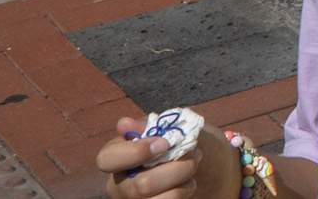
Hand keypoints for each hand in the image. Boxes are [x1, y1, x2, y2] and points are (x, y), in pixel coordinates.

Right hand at [97, 117, 239, 197]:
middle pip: (141, 185)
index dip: (135, 152)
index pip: (107, 159)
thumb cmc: (186, 144)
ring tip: (193, 169)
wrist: (210, 167)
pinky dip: (183, 192)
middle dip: (176, 169)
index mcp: (118, 157)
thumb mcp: (174, 127)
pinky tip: (189, 184)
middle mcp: (120, 183)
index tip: (164, 143)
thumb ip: (151, 126)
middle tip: (195, 155)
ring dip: (182, 183)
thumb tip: (124, 125)